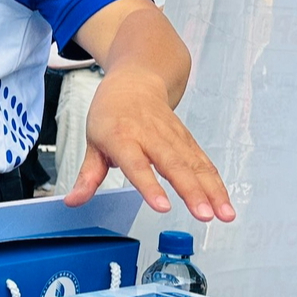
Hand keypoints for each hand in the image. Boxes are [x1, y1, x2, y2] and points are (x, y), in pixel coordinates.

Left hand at [67, 67, 234, 221]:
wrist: (135, 81)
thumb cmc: (112, 113)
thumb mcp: (93, 142)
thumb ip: (88, 176)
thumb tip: (73, 200)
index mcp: (123, 138)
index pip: (137, 165)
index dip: (150, 186)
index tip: (162, 206)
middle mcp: (151, 137)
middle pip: (174, 166)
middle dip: (192, 192)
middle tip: (203, 215)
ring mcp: (173, 138)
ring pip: (195, 165)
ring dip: (212, 191)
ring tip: (222, 214)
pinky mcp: (187, 140)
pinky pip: (204, 163)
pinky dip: (216, 183)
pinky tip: (223, 202)